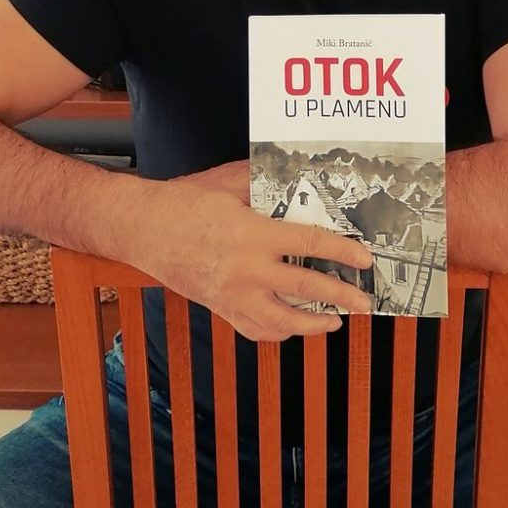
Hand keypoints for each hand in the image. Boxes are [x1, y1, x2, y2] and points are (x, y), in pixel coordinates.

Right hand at [137, 160, 373, 341]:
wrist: (143, 228)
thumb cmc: (183, 202)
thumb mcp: (228, 183)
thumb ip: (265, 181)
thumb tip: (297, 175)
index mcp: (252, 235)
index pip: (310, 246)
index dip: (342, 253)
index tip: (363, 258)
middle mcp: (246, 270)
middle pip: (306, 290)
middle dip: (342, 297)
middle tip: (364, 302)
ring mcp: (233, 295)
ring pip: (283, 322)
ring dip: (314, 325)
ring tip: (335, 321)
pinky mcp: (220, 308)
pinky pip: (256, 330)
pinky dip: (279, 332)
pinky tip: (292, 326)